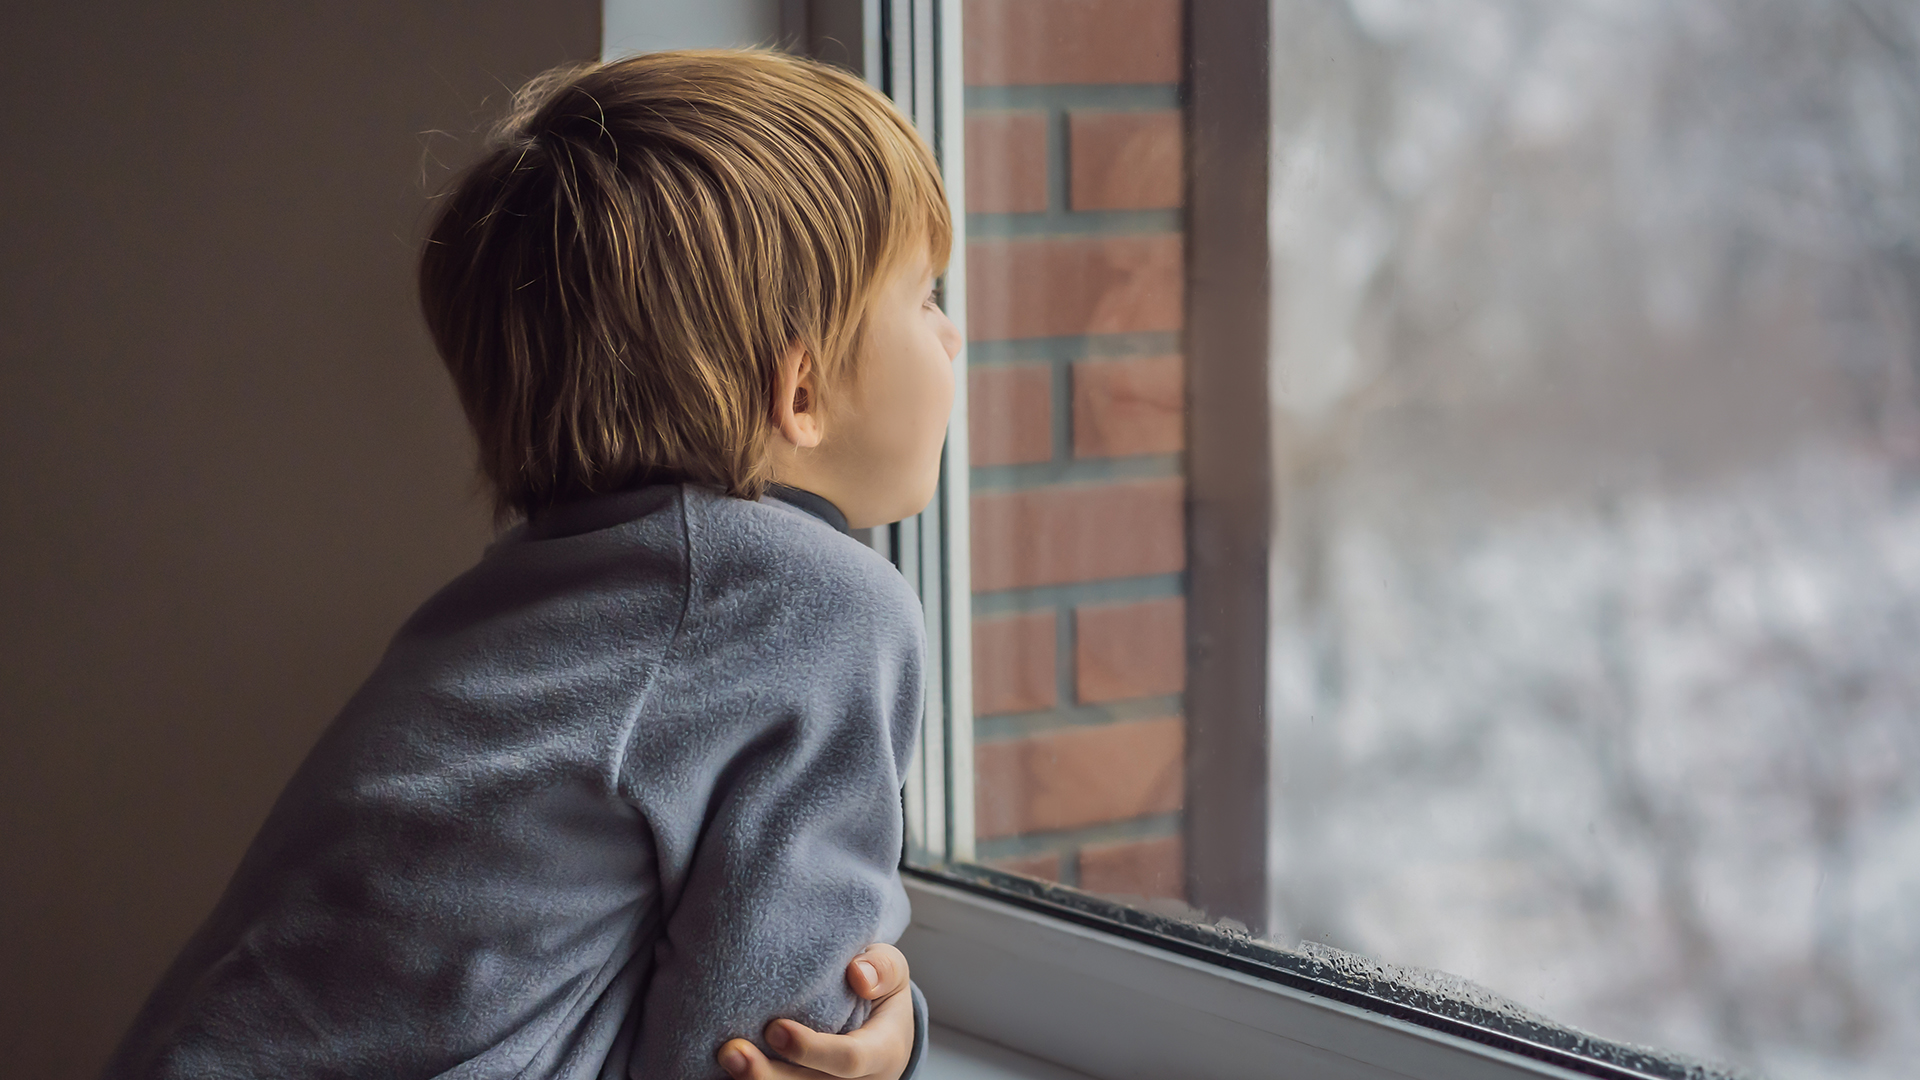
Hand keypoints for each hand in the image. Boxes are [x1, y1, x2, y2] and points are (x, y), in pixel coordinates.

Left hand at [717, 943, 914, 1079]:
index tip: (774, 1028)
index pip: (849, 1060)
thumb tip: (858, 974)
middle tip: (730, 1051)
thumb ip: (882, 968)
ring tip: (721, 1059)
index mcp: (881, 1053)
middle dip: (766, 1075)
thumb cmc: (880, 992)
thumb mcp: (893, 971)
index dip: (810, 1049)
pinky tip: (717, 1072)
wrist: (881, 1028)